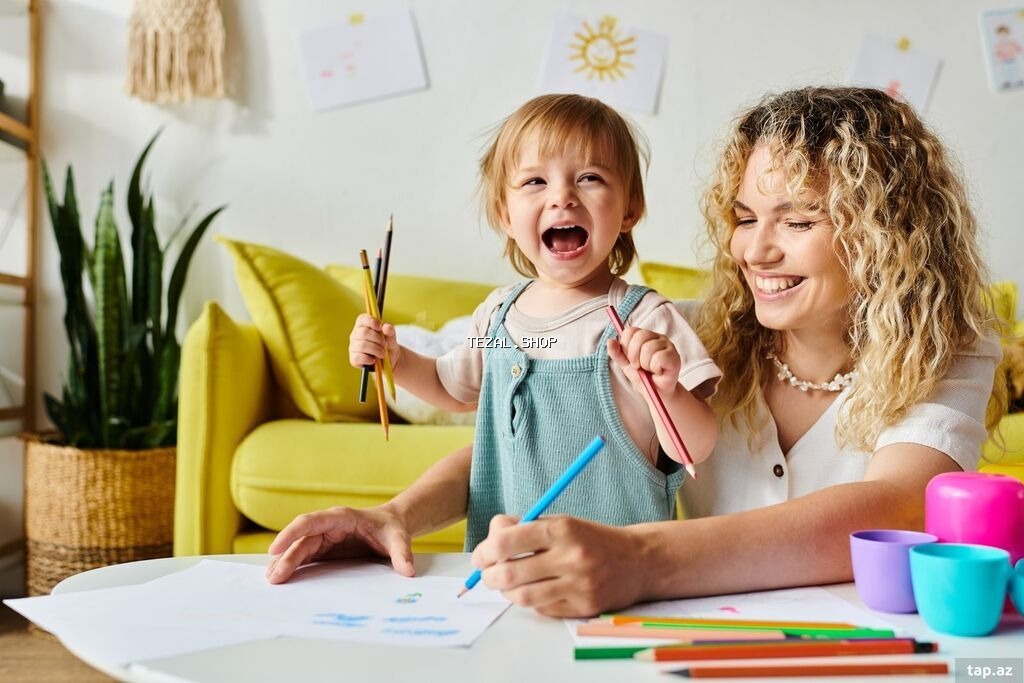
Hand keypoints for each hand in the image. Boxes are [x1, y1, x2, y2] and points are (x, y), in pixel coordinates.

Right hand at [265, 505, 413, 583]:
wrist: (392, 526)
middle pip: (302, 539)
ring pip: (299, 548)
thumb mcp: (399, 538)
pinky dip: (292, 566)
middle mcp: (328, 526)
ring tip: (271, 579)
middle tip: (274, 577)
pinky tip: (281, 577)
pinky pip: (305, 556)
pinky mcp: (324, 549)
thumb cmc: (392, 528)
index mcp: (342, 517)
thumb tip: (408, 572)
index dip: (292, 532)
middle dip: (286, 556)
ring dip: (284, 562)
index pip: (311, 521)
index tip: (276, 547)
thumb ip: (402, 553)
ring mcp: (324, 537)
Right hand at [349, 313, 400, 369]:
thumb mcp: (391, 337)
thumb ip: (390, 331)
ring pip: (362, 345)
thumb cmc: (388, 345)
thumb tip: (386, 327)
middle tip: (384, 344)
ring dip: (376, 350)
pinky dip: (369, 359)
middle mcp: (355, 335)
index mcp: (363, 326)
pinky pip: (358, 357)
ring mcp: (353, 347)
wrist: (389, 360)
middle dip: (377, 339)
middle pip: (363, 332)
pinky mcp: (353, 359)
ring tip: (383, 353)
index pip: (362, 319)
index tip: (380, 327)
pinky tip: (374, 360)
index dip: (371, 321)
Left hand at [470, 515, 647, 616]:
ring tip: (508, 583)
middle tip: (487, 573)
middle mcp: (570, 557)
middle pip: (508, 573)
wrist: (637, 561)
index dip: (484, 551)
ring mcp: (578, 586)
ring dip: (506, 591)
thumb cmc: (590, 539)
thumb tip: (490, 536)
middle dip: (488, 575)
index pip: (506, 541)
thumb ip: (523, 526)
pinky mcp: (582, 608)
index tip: (480, 555)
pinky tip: (537, 589)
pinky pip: (541, 609)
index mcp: (562, 529)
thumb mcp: (560, 521)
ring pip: (521, 596)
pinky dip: (531, 600)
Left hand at [607, 326, 680, 394]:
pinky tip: (658, 371)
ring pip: (649, 348)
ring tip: (650, 370)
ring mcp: (668, 345)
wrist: (656, 394)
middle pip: (639, 337)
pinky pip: (659, 357)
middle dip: (634, 356)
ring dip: (645, 364)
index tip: (630, 359)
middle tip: (639, 366)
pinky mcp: (675, 356)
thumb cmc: (643, 377)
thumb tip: (610, 341)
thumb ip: (617, 353)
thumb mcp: (626, 365)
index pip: (630, 331)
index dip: (626, 346)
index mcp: (645, 336)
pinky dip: (655, 368)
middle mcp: (658, 337)